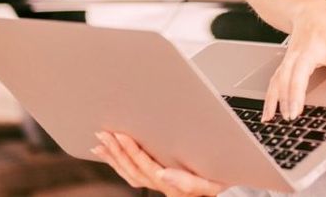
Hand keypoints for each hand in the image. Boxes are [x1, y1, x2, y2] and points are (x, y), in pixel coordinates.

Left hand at [92, 130, 225, 196]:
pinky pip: (133, 175)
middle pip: (133, 170)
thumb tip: (162, 174)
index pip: (146, 166)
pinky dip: (119, 164)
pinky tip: (111, 155)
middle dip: (117, 151)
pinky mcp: (159, 181)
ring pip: (130, 174)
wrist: (224, 191)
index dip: (131, 151)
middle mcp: (163, 186)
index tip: (120, 135)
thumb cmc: (221, 182)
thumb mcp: (211, 184)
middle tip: (104, 133)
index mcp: (173, 185)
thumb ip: (189, 182)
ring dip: (114, 157)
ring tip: (101, 142)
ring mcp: (159, 184)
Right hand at [265, 0, 325, 122]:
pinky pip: (275, 79)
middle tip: (296, 114)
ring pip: (284, 75)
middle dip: (296, 92)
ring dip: (282, 97)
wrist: (312, 10)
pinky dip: (270, 97)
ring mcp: (295, 54)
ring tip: (284, 118)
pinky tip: (268, 114)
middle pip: (300, 71)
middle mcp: (311, 49)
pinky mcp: (286, 60)